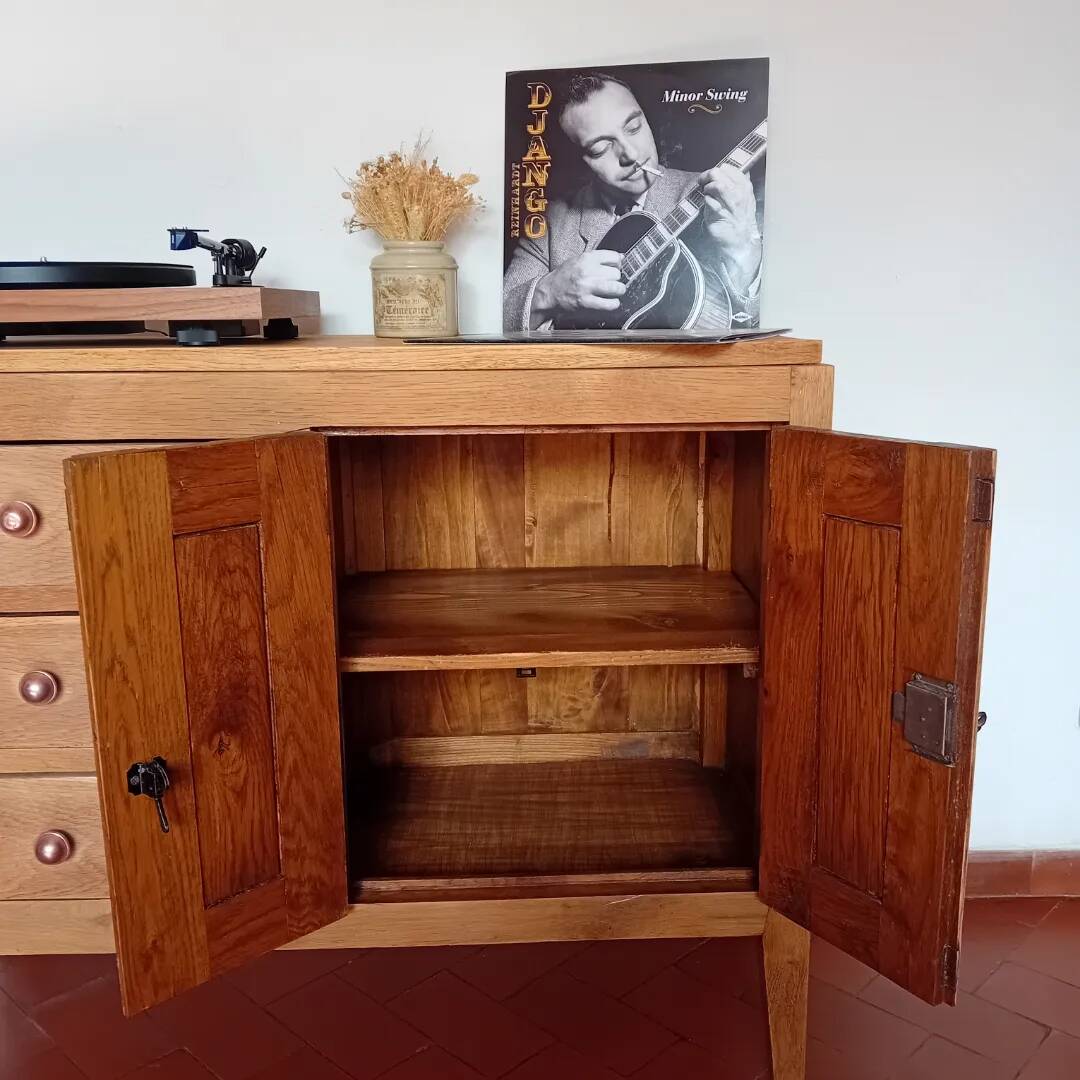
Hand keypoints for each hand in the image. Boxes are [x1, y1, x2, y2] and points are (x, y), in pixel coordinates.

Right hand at [531, 250, 624, 325]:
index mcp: (586, 258)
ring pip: (616, 288)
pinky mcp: (586, 302)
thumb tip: (621, 257)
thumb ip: (599, 258)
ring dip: (617, 291)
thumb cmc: (563, 277)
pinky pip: (609, 304)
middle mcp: (587, 271)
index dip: (617, 264)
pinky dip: (613, 304)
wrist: (548, 292)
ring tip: (613, 292)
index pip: (614, 257)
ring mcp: (587, 287)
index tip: (614, 268)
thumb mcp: (579, 260)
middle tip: (610, 282)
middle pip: (616, 273)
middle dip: (615, 279)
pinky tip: (610, 302)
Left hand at [698, 165, 761, 293]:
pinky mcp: (720, 214)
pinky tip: (708, 206)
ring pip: (715, 185)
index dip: (717, 170)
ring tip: (706, 194)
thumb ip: (736, 183)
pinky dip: (705, 202)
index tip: (711, 177)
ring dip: (706, 188)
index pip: (728, 168)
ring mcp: (731, 203)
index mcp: (745, 185)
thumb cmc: (739, 219)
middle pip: (718, 173)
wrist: (741, 240)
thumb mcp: (743, 197)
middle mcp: (739, 192)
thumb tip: (725, 170)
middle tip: (702, 183)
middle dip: (706, 176)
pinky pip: (709, 201)